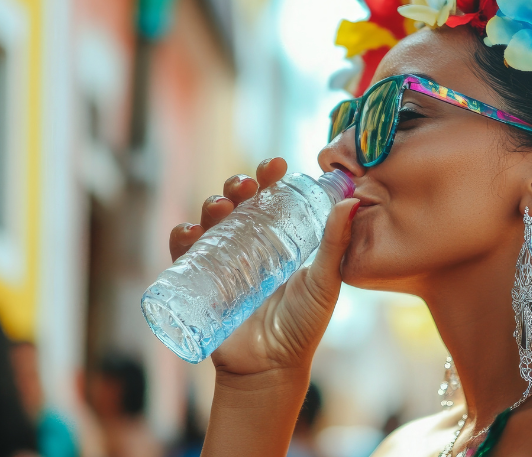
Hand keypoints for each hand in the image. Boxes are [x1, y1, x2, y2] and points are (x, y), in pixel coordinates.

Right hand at [168, 157, 359, 378]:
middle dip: (237, 186)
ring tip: (219, 206)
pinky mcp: (199, 282)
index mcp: (278, 238)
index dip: (269, 177)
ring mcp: (221, 261)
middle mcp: (248, 244)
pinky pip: (183, 254)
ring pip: (209, 222)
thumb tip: (351, 202)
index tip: (277, 163)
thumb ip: (336, 244)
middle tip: (245, 185)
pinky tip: (189, 233)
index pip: (271, 198)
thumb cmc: (303, 326)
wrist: (271, 367)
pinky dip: (181, 237)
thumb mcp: (324, 282)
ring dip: (210, 205)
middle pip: (237, 204)